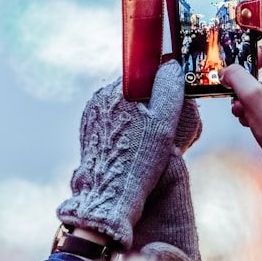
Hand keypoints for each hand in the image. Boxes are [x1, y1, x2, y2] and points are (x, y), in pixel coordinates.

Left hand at [56, 61, 185, 247]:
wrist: (110, 195)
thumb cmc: (139, 158)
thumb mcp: (163, 122)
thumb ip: (168, 88)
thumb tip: (171, 65)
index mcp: (116, 90)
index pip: (144, 75)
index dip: (162, 88)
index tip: (172, 105)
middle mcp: (99, 99)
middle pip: (133, 92)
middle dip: (150, 105)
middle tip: (164, 127)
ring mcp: (91, 117)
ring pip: (123, 109)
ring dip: (138, 119)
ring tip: (149, 142)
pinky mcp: (88, 134)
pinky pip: (112, 125)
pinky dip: (125, 132)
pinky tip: (134, 148)